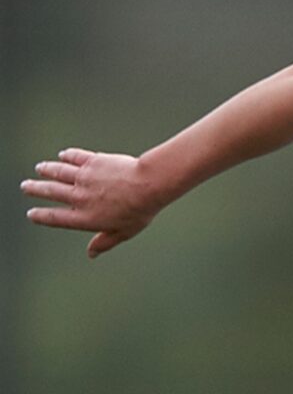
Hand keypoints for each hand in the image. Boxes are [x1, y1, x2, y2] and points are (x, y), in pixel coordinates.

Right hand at [22, 148, 165, 257]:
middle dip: (36, 189)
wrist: (148, 185)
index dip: (41, 215)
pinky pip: (76, 157)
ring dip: (47, 170)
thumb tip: (91, 253)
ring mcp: (85, 178)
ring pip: (58, 172)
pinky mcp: (94, 161)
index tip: (31, 213)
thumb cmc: (140, 210)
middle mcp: (79, 197)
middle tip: (26, 186)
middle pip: (51, 192)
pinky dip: (68, 155)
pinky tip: (63, 155)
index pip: (55, 218)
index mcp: (84, 217)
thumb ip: (104, 242)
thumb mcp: (123, 232)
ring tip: (40, 169)